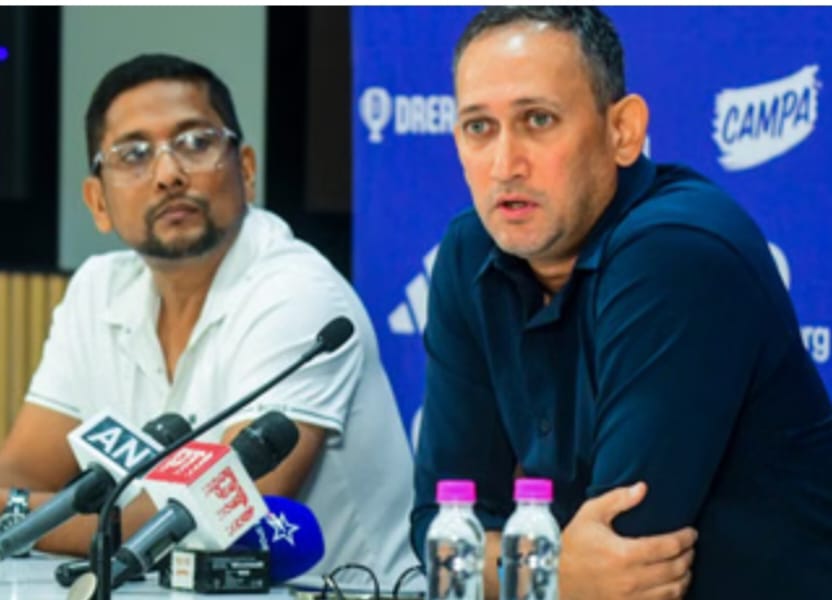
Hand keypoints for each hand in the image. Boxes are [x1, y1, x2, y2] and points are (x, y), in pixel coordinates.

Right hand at [559, 482, 696, 599]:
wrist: (554, 577)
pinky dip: (674, 596)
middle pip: (675, 570)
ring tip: (685, 565)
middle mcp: (631, 579)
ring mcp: (630, 599)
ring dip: (685, 577)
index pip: (668, 547)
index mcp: (624, 553)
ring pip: (673, 591)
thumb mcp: (591, 514)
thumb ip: (618, 499)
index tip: (691, 532)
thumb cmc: (573, 543)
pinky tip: (673, 585)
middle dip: (688, 556)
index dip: (685, 539)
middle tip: (690, 547)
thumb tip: (643, 488)